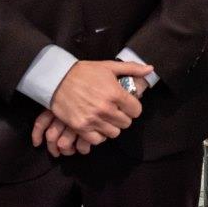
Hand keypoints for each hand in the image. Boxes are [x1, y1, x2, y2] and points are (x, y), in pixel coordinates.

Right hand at [34, 60, 151, 154]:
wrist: (57, 79)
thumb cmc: (84, 72)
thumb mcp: (109, 66)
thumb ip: (132, 68)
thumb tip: (150, 69)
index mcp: (115, 93)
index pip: (136, 110)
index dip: (133, 107)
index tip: (127, 104)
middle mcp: (106, 109)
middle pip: (126, 123)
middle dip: (123, 117)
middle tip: (116, 111)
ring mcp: (93, 120)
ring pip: (114, 133)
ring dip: (112, 126)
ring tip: (106, 118)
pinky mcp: (80, 127)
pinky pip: (97, 140)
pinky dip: (99, 135)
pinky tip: (96, 125)